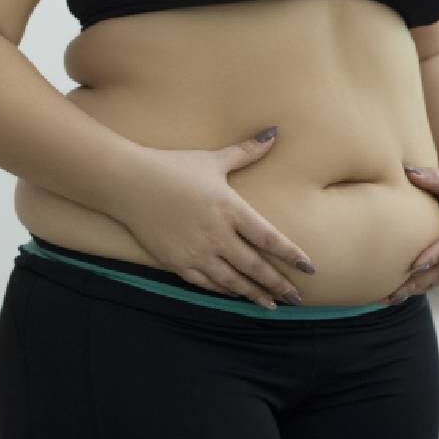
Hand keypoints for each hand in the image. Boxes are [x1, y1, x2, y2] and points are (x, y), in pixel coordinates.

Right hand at [114, 126, 314, 308]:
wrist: (128, 183)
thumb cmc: (171, 167)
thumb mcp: (212, 159)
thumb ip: (246, 151)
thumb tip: (274, 133)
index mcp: (230, 209)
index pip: (269, 238)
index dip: (291, 255)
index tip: (309, 268)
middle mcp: (216, 235)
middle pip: (254, 266)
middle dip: (277, 284)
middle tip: (295, 298)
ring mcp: (195, 251)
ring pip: (231, 280)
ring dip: (252, 293)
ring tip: (269, 305)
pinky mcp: (175, 261)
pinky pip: (204, 282)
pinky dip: (222, 290)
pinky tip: (232, 293)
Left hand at [383, 165, 438, 303]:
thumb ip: (433, 177)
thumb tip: (408, 171)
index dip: (437, 255)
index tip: (416, 264)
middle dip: (421, 280)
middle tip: (395, 289)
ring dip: (416, 290)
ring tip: (389, 298)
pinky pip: (438, 280)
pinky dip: (418, 288)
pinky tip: (394, 296)